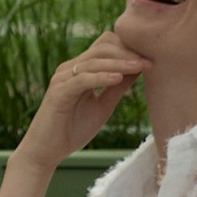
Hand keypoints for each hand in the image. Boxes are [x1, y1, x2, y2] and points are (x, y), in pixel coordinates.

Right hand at [24, 31, 148, 166]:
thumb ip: (117, 88)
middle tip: (149, 62)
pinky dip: (101, 77)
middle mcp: (69, 69)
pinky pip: (82, 80)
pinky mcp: (58, 93)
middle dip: (127, 53)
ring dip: (119, 63)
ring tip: (140, 67)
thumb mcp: (103, 106)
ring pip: (93, 61)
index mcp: (80, 69)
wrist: (46, 152)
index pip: (105, 45)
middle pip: (101, 48)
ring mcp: (62, 79)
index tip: (149, 58)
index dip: (127, 48)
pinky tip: (118, 79)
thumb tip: (138, 70)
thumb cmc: (73, 129)